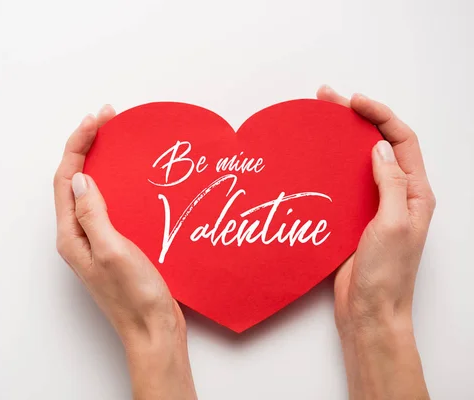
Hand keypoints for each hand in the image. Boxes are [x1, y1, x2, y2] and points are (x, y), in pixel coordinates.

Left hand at [53, 106, 196, 399]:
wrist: (153, 331)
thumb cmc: (134, 296)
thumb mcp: (112, 250)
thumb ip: (92, 214)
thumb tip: (79, 177)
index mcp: (71, 235)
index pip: (65, 179)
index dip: (79, 144)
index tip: (99, 119)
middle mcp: (77, 236)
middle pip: (73, 180)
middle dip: (86, 145)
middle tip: (107, 118)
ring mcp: (95, 241)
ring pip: (89, 190)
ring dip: (99, 160)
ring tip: (115, 137)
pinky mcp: (113, 245)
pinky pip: (106, 204)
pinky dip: (114, 181)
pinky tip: (129, 175)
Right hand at [317, 86, 434, 398]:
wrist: (369, 311)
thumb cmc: (387, 274)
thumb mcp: (394, 224)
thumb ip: (390, 184)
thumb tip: (378, 147)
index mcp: (416, 193)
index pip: (401, 141)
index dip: (380, 116)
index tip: (354, 102)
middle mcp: (396, 195)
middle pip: (378, 145)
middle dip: (356, 119)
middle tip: (328, 100)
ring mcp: (373, 206)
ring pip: (357, 162)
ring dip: (339, 140)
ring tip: (317, 122)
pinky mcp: (352, 218)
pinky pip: (342, 184)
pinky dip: (328, 167)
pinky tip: (312, 160)